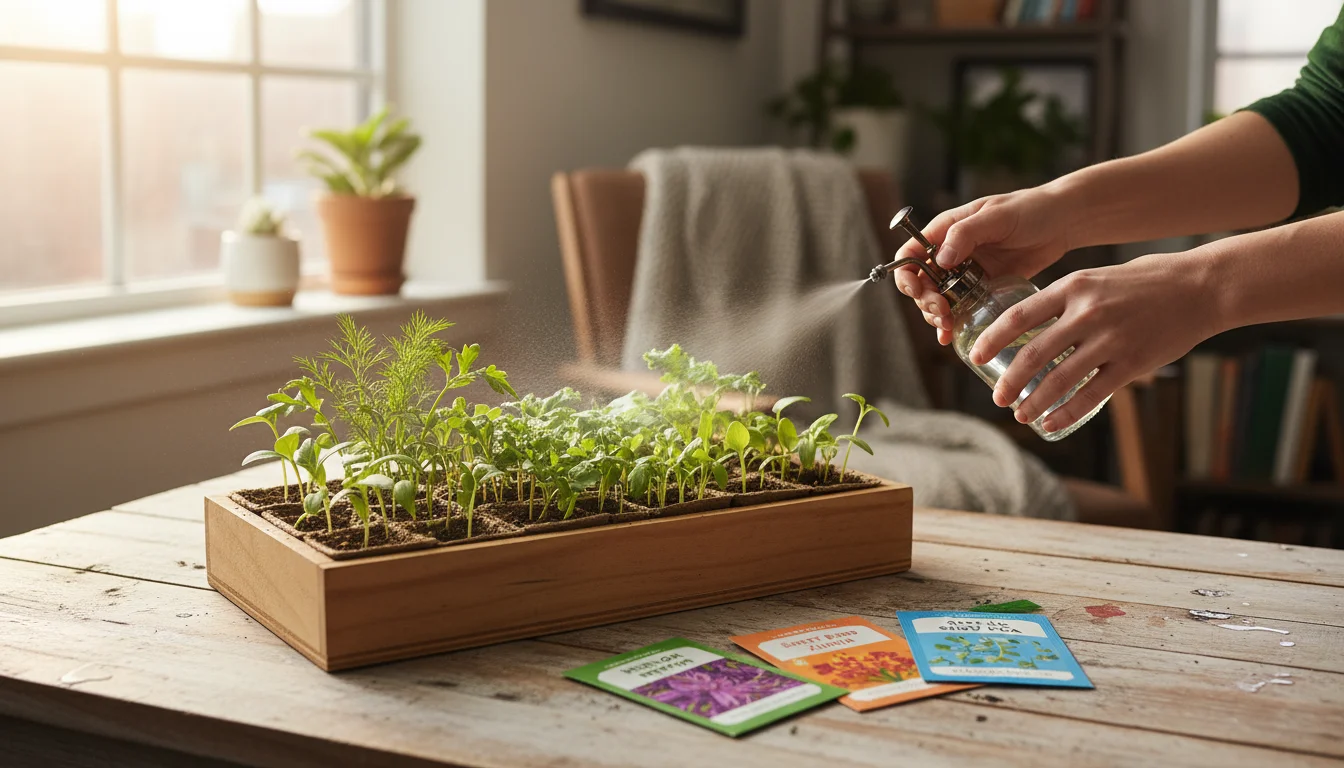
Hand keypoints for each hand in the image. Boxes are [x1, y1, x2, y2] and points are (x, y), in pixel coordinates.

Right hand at [893, 186, 1077, 344]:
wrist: (1062, 222)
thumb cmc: (1030, 209)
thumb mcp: (997, 217)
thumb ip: (966, 234)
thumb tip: (941, 259)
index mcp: (945, 231)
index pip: (910, 254)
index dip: (905, 275)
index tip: (918, 292)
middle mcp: (949, 253)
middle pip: (920, 283)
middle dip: (925, 301)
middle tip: (942, 314)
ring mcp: (964, 272)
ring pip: (937, 299)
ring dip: (936, 315)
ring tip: (948, 325)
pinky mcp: (981, 288)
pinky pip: (960, 308)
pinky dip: (953, 323)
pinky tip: (952, 336)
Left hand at [970, 249, 1219, 432]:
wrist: (1201, 288)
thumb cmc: (1147, 281)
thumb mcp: (1098, 278)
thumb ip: (1066, 299)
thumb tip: (1032, 322)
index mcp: (1073, 288)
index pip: (1019, 316)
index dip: (993, 339)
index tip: (976, 356)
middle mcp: (1087, 313)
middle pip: (1033, 354)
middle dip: (1009, 382)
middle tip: (998, 398)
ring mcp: (1110, 340)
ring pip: (1059, 380)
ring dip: (1034, 403)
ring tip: (1020, 415)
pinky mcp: (1132, 363)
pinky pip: (1091, 394)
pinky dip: (1066, 412)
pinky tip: (1051, 422)